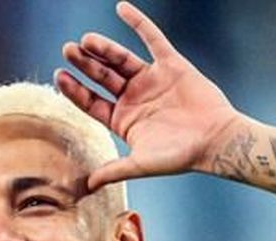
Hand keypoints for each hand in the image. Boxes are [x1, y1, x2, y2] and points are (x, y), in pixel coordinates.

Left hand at [55, 1, 240, 190]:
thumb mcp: (141, 164)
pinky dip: (138, 23)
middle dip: (84, 64)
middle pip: (102, 77)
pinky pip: (152, 39)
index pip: (91, 101)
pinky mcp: (171, 65)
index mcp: (123, 119)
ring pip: (121, 58)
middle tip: (67, 50)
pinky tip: (121, 8)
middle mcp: (134, 98)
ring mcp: (151, 80)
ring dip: (103, 48)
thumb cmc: (180, 156)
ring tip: (86, 40)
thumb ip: (114, 170)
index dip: (74, 89)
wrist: (216, 140)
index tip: (59, 75)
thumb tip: (86, 187)